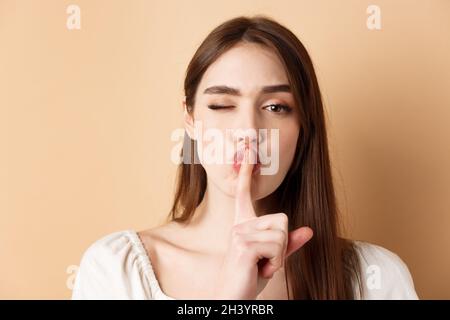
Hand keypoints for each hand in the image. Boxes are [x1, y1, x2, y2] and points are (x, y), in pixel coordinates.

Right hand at [213, 146, 312, 298]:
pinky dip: (276, 264)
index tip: (247, 153)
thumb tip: (309, 230)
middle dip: (282, 245)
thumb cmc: (248, 278)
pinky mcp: (244, 245)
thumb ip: (289, 244)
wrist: (233, 298)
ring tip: (261, 266)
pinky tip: (259, 270)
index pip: (245, 195)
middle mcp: (239, 225)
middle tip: (265, 262)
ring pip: (283, 234)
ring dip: (279, 257)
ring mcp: (239, 234)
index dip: (247, 174)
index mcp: (243, 225)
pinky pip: (278, 246)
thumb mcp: (272, 260)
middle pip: (283, 220)